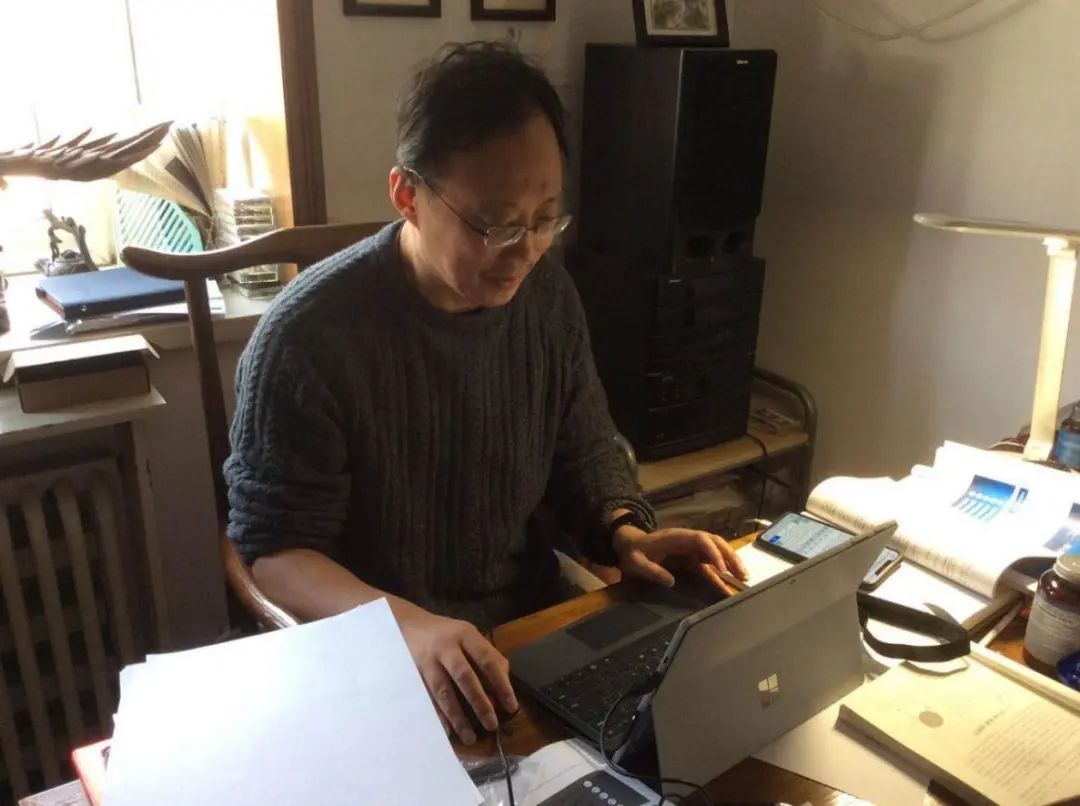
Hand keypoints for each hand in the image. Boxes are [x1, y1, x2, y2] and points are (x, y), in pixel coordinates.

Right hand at [395, 604, 517, 745]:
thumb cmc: (447, 634)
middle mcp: (446, 647)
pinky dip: (438, 716)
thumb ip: (487, 656)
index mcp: (466, 635)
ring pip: (444, 692)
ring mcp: (428, 661)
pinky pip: (427, 699)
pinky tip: (447, 731)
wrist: (407, 624)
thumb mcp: (468, 635)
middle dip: (480, 703)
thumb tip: (503, 686)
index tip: (511, 707)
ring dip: (458, 717)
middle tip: (492, 725)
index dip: (501, 684)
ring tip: (470, 737)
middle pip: (465, 677)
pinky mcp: (414, 674)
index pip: (487, 660)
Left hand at [612, 525, 747, 595]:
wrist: (630, 546)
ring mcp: (691, 549)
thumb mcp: (636, 562)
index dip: (713, 553)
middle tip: (742, 575)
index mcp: (677, 537)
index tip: (721, 570)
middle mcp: (688, 540)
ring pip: (716, 553)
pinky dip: (720, 574)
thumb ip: (651, 570)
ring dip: (730, 564)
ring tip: (742, 579)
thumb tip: (670, 581)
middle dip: (730, 557)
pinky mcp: (691, 558)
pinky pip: (709, 565)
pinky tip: (728, 587)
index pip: (701, 540)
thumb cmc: (633, 552)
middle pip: (715, 544)